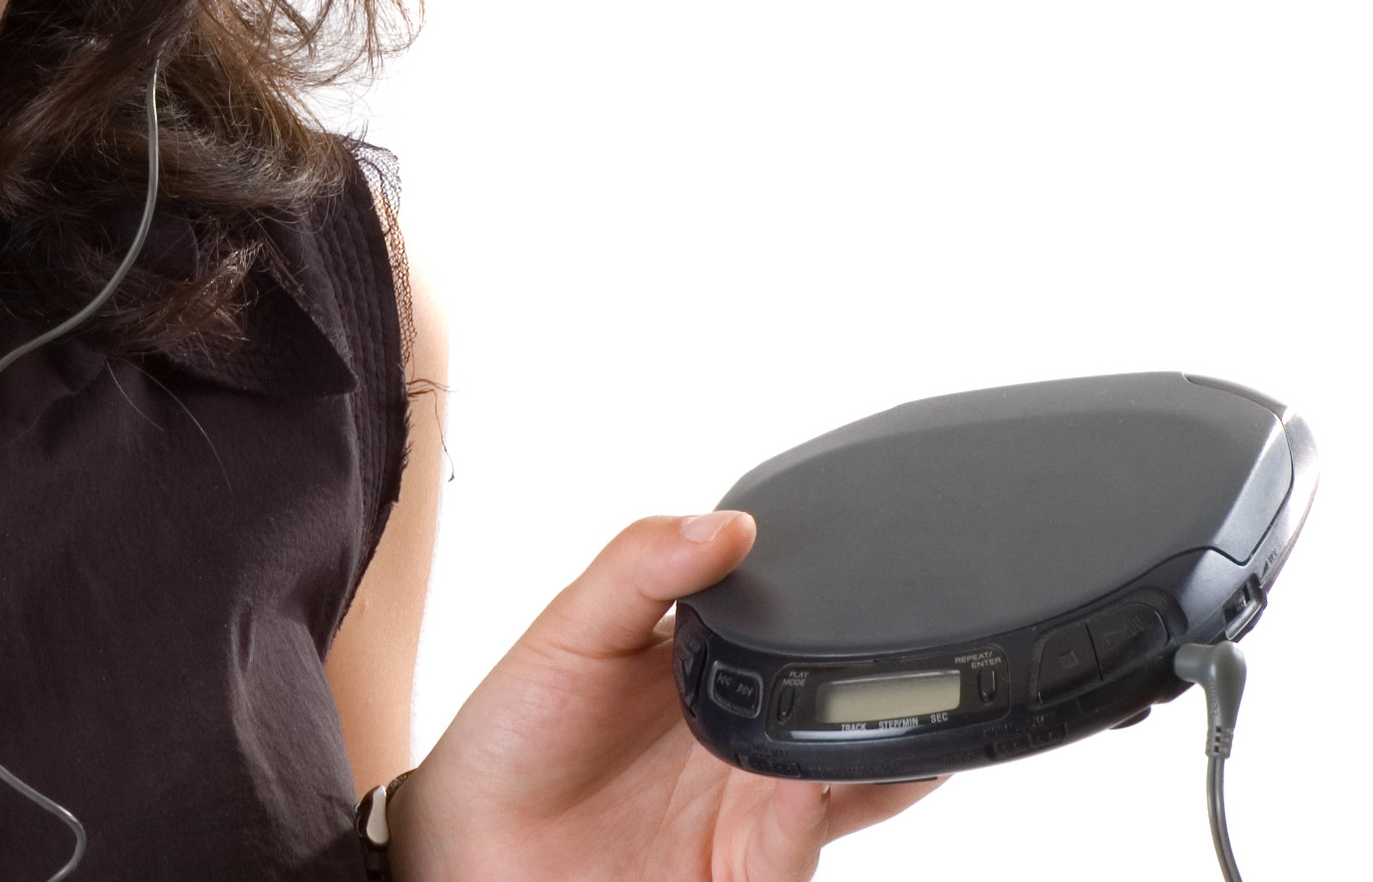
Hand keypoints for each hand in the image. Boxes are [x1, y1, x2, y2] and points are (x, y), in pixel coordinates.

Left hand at [390, 512, 939, 880]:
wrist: (470, 844)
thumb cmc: (514, 732)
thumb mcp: (570, 629)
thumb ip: (640, 567)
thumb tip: (726, 525)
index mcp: (717, 664)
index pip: (806, 631)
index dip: (845, 613)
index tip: (874, 580)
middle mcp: (747, 737)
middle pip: (848, 709)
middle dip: (884, 690)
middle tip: (902, 661)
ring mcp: (752, 810)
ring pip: (850, 782)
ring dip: (875, 756)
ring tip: (880, 722)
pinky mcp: (741, 872)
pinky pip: (796, 853)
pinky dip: (809, 819)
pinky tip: (801, 786)